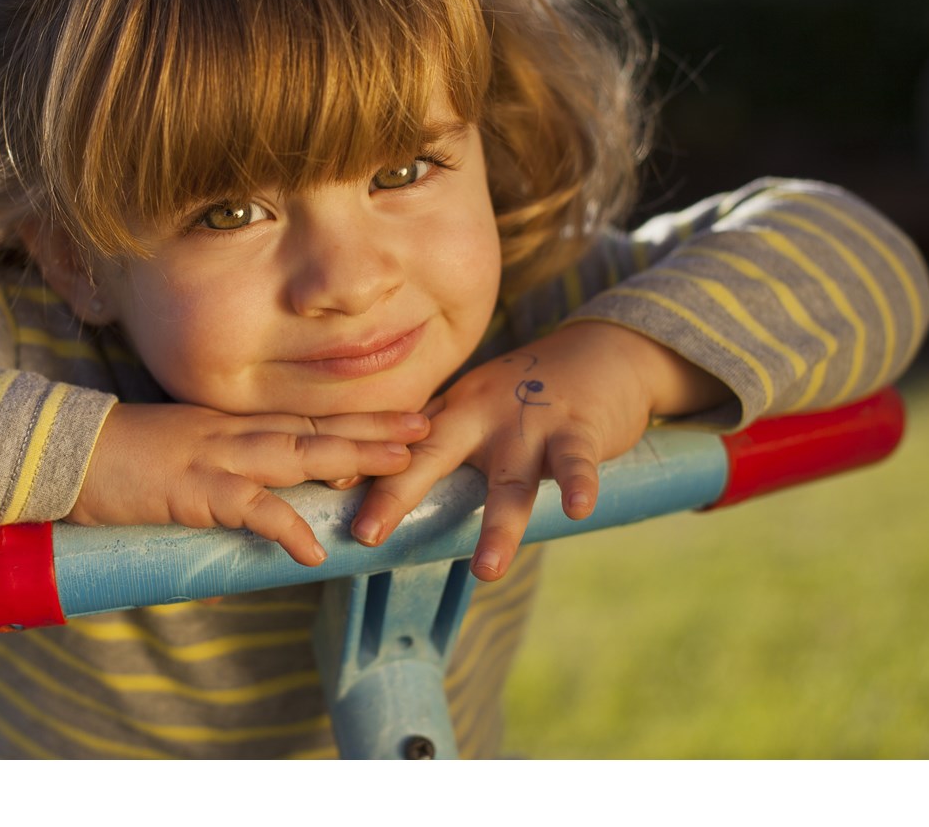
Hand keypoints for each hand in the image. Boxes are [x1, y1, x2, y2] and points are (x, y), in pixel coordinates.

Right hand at [69, 402, 429, 566]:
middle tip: (428, 426)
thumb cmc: (114, 464)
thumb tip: (226, 575)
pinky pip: (248, 507)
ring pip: (298, 452)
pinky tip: (314, 546)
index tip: (397, 417)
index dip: (353, 419)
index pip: (303, 418)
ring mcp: (216, 455)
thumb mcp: (172, 477)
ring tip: (402, 463)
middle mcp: (232, 433)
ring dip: (353, 455)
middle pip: (317, 426)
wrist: (64, 451)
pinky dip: (284, 525)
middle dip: (375, 428)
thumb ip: (205, 507)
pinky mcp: (193, 488)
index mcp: (228, 427)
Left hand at [347, 321, 728, 581]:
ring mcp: (532, 423)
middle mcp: (484, 416)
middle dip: (400, 494)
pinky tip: (576, 509)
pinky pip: (576, 462)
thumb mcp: (474, 407)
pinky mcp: (579, 430)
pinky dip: (578, 485)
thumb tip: (359, 478)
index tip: (325, 493)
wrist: (603, 354)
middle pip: (436, 456)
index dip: (365, 468)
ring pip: (511, 480)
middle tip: (368, 534)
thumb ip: (432, 441)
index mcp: (453, 412)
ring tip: (485, 572)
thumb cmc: (527, 394)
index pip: (402, 445)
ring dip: (499, 526)